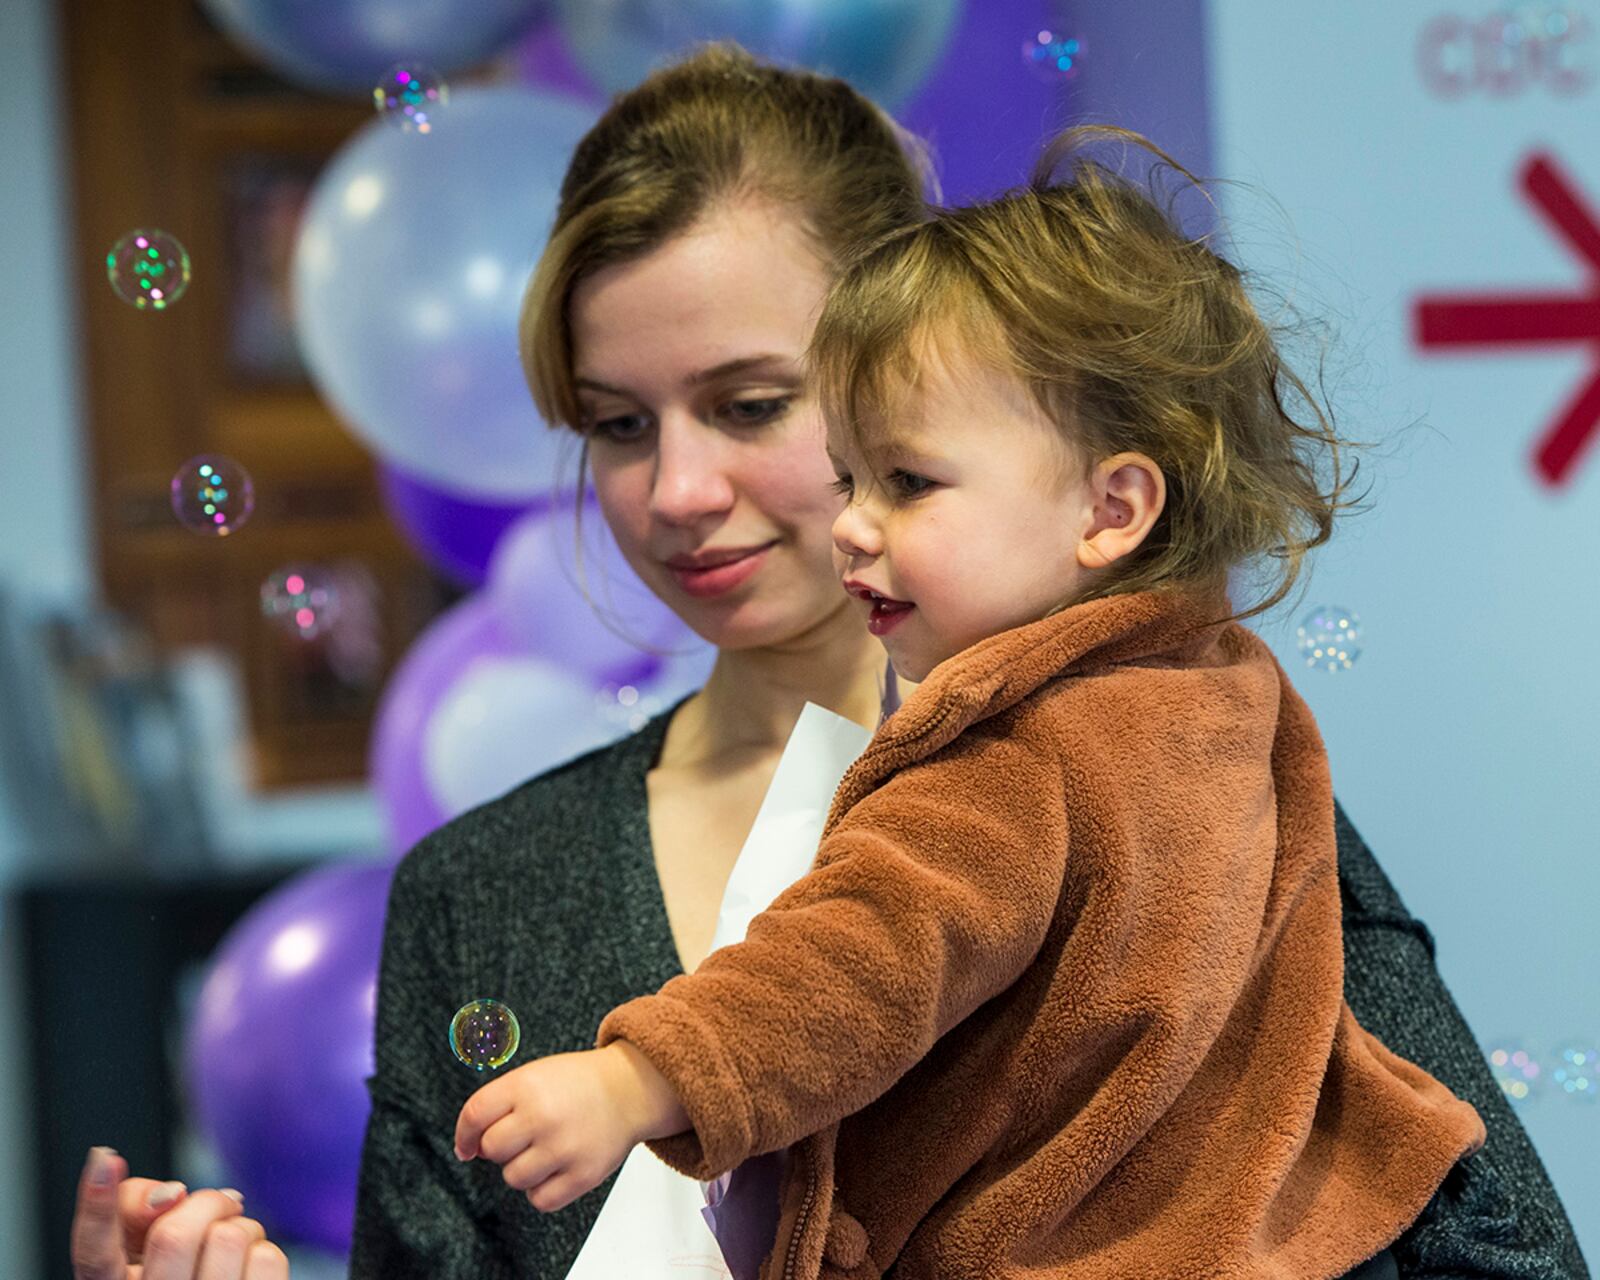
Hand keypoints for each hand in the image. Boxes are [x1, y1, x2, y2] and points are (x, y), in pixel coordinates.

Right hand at [70, 1147, 288, 1279]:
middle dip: (206, 1204)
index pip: (95, 1252)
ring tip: (228, 1244)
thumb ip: (135, 1206)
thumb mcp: (136, 1237)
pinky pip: (266, 1258)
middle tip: (216, 1206)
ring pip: (228, 1239)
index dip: (97, 1204)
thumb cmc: (167, 1262)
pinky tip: (246, 1266)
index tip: (105, 1157)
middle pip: (175, 1237)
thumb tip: (172, 1195)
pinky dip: (261, 1249)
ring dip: (238, 1226)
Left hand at [454, 1043, 688, 1212]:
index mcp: (527, 1085)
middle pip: (492, 1150)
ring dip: (523, 1168)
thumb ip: (498, 1104)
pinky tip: (557, 1167)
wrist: (630, 1089)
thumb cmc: (577, 1084)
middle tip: (524, 1137)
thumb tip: (468, 1149)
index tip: (467, 1146)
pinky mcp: (583, 1175)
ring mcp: (564, 1147)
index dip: (465, 1134)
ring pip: (514, 1177)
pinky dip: (543, 1189)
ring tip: (546, 1149)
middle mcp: (543, 1115)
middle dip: (501, 1147)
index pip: (475, 1115)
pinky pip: (540, 1200)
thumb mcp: (534, 1075)